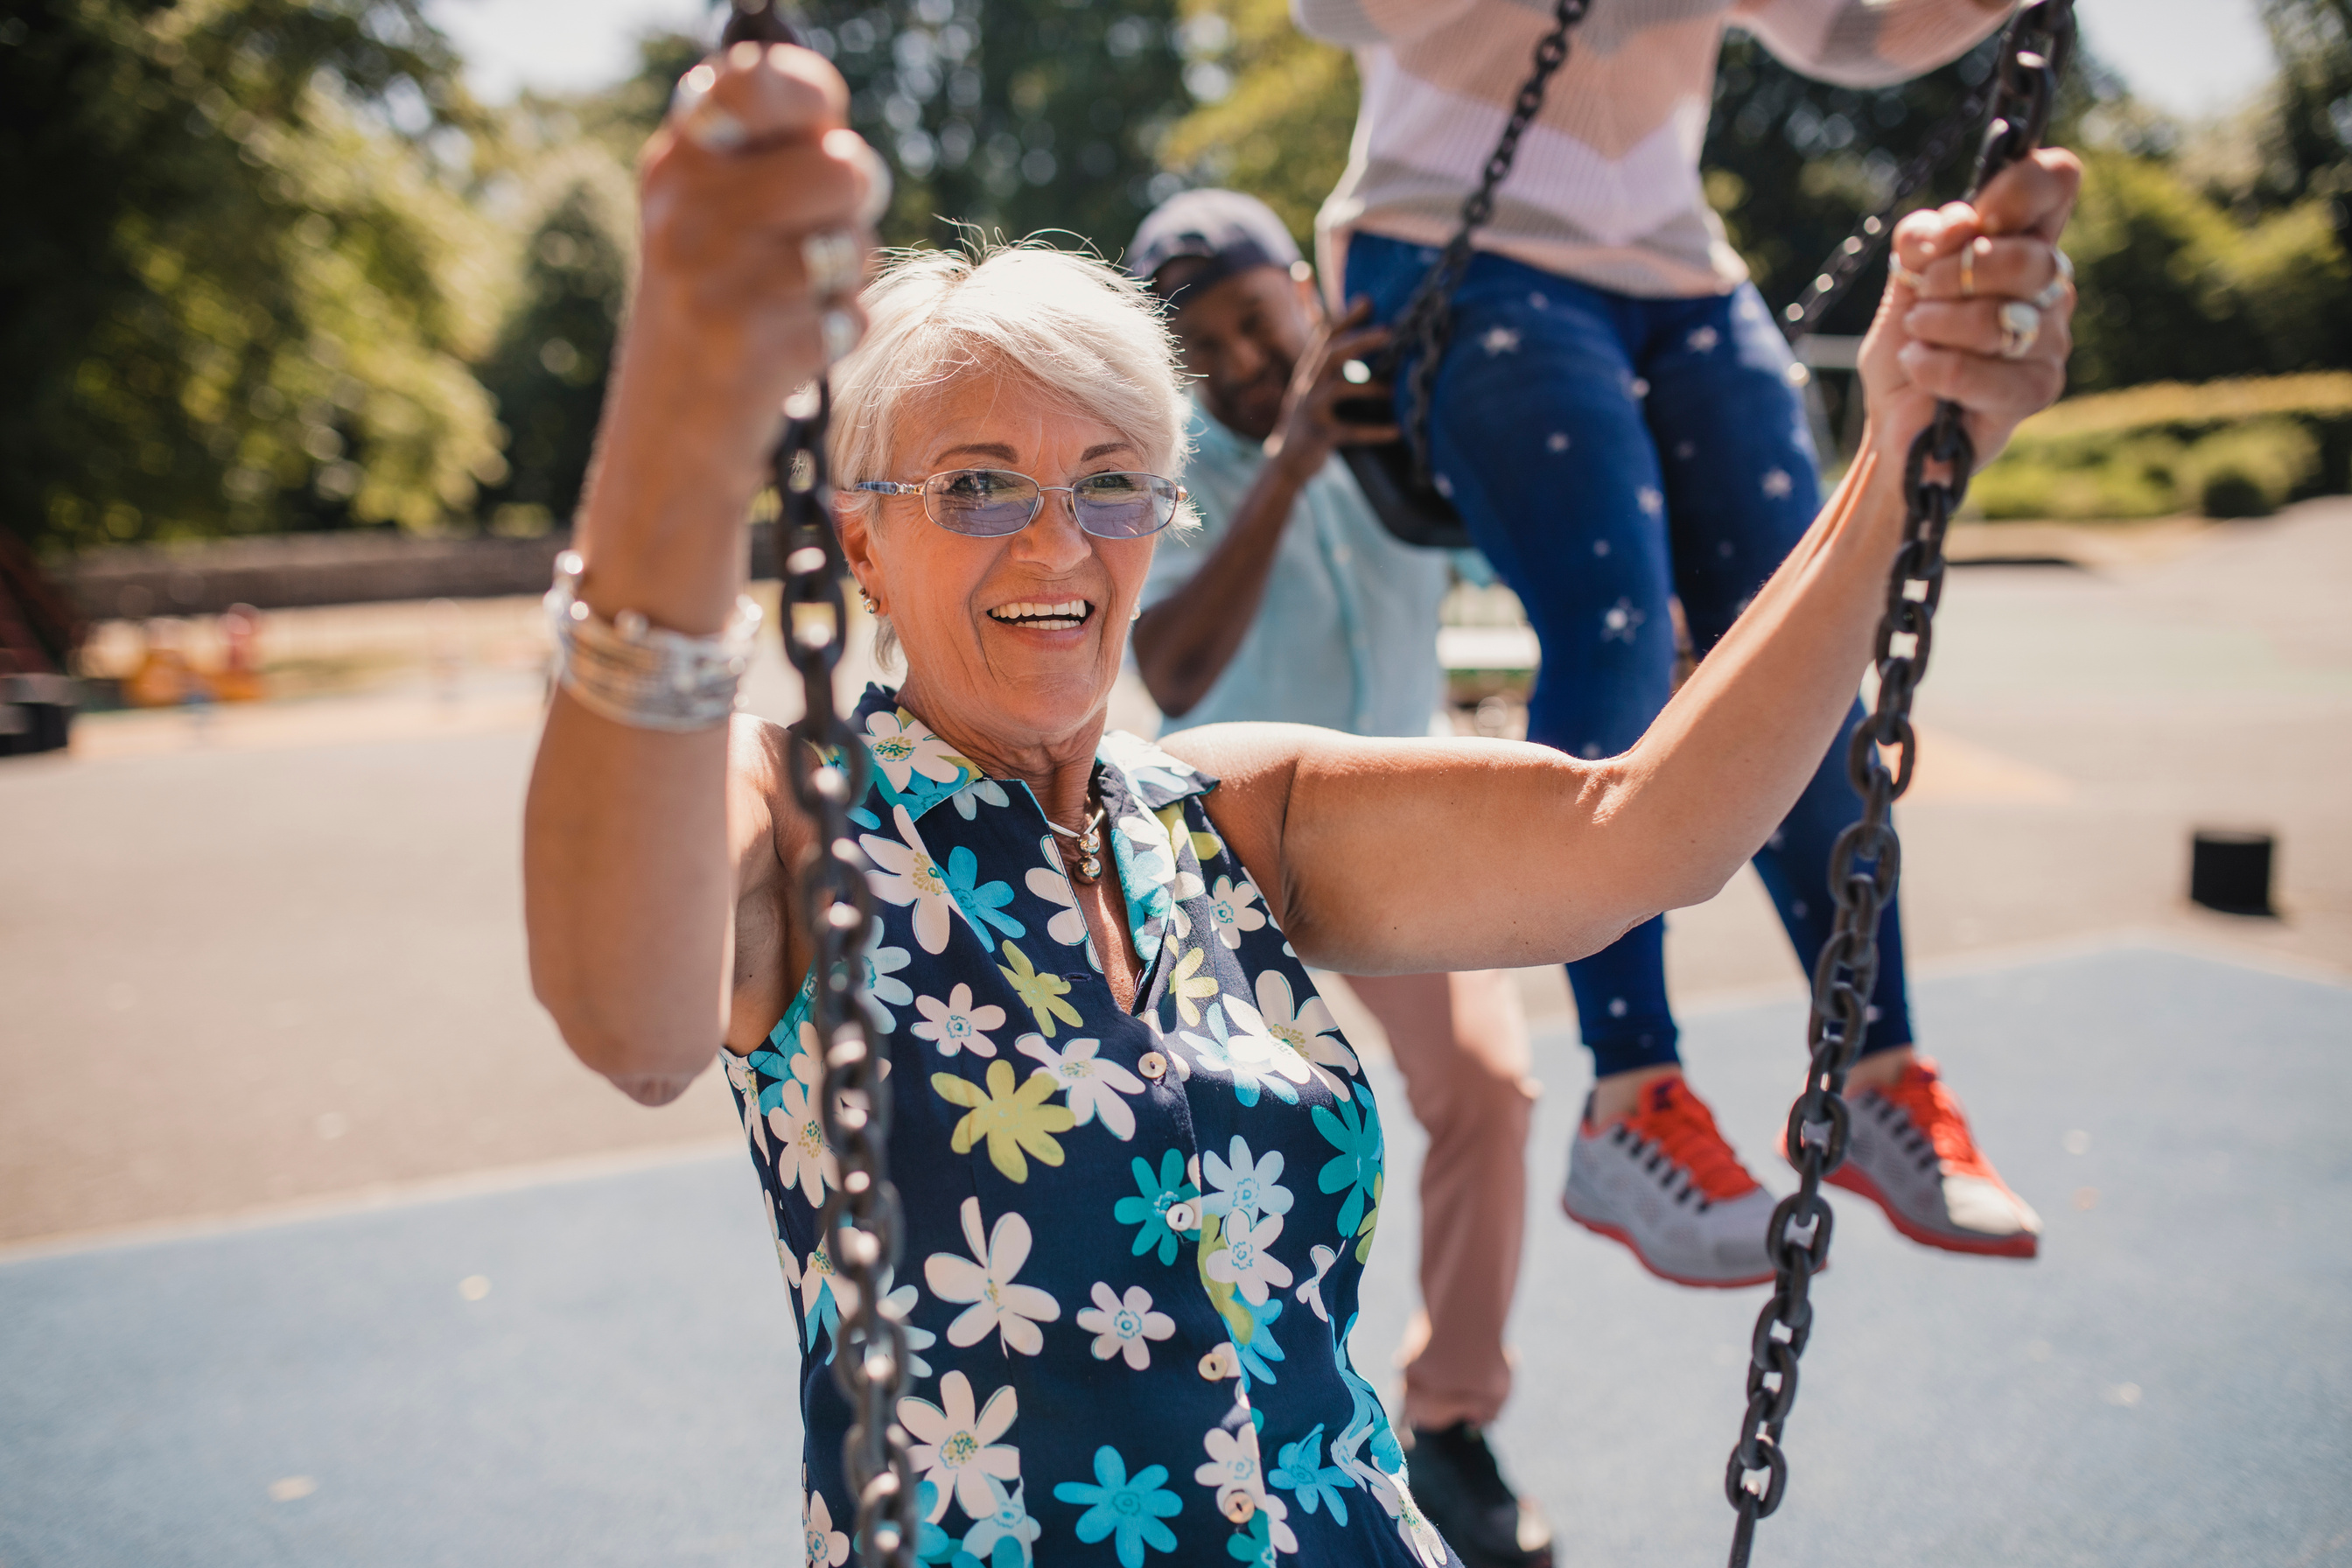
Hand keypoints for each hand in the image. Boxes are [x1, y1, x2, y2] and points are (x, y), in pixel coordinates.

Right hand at [631, 41, 880, 441]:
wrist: (667, 433)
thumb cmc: (717, 310)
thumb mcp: (716, 217)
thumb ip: (775, 158)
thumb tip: (847, 149)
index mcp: (679, 160)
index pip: (758, 81)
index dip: (811, 98)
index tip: (819, 127)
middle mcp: (686, 208)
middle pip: (842, 167)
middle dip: (854, 208)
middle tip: (818, 240)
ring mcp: (714, 276)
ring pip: (853, 243)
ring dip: (847, 278)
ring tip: (797, 299)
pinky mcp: (750, 344)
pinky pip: (852, 315)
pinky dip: (837, 336)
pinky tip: (790, 348)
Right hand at [1268, 297, 1398, 476]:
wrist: (1286, 462)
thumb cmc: (1311, 419)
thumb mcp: (1316, 387)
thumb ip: (1332, 361)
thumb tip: (1349, 330)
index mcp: (1309, 371)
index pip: (1325, 337)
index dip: (1346, 318)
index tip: (1368, 300)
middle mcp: (1307, 385)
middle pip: (1331, 354)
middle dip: (1360, 341)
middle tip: (1390, 332)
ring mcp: (1310, 410)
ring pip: (1339, 388)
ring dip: (1369, 386)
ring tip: (1394, 388)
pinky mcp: (1318, 435)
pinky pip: (1350, 431)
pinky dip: (1374, 431)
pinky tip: (1396, 430)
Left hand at [1855, 147, 2082, 472]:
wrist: (1897, 421)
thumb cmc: (1910, 344)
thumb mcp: (1901, 281)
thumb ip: (1922, 241)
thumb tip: (1957, 225)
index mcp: (2023, 242)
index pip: (2056, 182)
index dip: (2021, 185)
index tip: (1978, 218)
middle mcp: (2050, 286)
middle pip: (2029, 257)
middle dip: (1956, 276)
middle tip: (1921, 298)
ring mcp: (2052, 339)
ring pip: (2000, 318)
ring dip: (1937, 325)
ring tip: (1915, 337)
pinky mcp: (2038, 389)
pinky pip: (1983, 372)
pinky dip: (1934, 369)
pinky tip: (1919, 369)